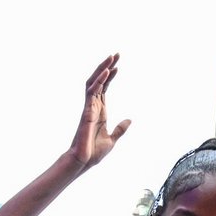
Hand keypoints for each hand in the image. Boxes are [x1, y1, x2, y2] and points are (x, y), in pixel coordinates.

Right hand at [68, 55, 130, 170]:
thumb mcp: (112, 139)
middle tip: (116, 54)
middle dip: (106, 66)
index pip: (104, 88)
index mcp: (100, 111)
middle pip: (99, 81)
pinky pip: (92, 91)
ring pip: (94, 82)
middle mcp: (93, 106)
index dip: (110, 76)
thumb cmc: (94, 152)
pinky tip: (107, 71)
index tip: (117, 66)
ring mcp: (89, 107)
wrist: (85, 161)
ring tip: (111, 57)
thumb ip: (120, 129)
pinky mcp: (87, 111)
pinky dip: (99, 80)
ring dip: (102, 69)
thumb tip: (130, 120)